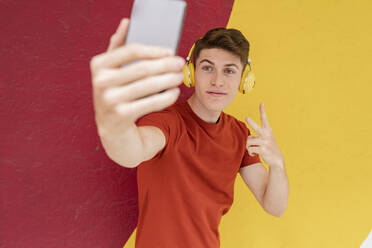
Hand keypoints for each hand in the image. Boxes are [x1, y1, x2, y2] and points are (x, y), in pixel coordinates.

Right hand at [90, 18, 185, 136]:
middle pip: (143, 68)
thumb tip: (126, 23)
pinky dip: (167, 96)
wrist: (111, 125)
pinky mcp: (122, 115)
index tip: (170, 51)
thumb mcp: (110, 69)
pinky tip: (174, 91)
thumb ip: (117, 46)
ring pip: (149, 85)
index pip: (131, 50)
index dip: (154, 50)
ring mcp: (110, 100)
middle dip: (166, 65)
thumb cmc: (115, 90)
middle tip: (180, 63)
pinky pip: (152, 102)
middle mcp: (101, 82)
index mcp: (98, 65)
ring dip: (170, 79)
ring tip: (179, 76)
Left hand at [245, 103, 283, 167]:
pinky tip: (253, 153)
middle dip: (251, 122)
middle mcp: (266, 135)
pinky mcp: (262, 150)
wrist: (277, 159)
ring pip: (248, 141)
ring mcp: (265, 142)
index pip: (264, 119)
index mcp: (268, 131)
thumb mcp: (266, 139)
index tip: (261, 103)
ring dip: (248, 146)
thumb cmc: (268, 147)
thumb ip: (257, 136)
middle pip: (256, 128)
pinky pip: (250, 149)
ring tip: (252, 148)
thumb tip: (246, 138)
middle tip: (246, 117)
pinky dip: (250, 152)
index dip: (262, 111)